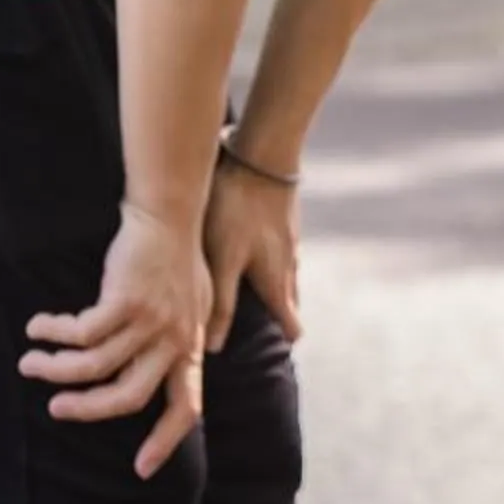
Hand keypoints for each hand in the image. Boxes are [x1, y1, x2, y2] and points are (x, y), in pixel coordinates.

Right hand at [22, 200, 208, 478]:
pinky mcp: (126, 301)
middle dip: (87, 410)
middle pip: (127, 397)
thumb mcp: (196, 304)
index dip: (165, 439)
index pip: (186, 406)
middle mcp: (173, 340)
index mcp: (190, 347)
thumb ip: (188, 336)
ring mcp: (150, 322)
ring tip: (30, 363)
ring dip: (56, 369)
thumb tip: (192, 360)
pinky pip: (81, 333)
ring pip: (94, 366)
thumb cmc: (179, 260)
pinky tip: (38, 327)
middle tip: (55, 409)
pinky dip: (54, 333)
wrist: (170, 216)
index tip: (141, 469)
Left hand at [202, 152, 301, 354]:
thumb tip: (212, 347)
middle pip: (290, 297)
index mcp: (275, 279)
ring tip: (274, 295)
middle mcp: (287, 263)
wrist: (263, 157)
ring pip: (289, 272)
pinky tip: (269, 251)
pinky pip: (285, 249)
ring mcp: (289, 239)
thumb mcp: (224, 260)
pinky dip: (278, 261)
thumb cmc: (237, 211)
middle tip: (282, 328)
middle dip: (286, 314)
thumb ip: (219, 302)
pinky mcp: (284, 218)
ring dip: (282, 287)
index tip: (288, 347)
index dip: (288, 333)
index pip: (289, 318)